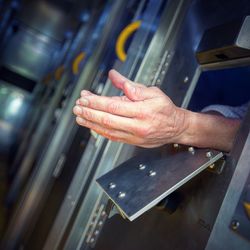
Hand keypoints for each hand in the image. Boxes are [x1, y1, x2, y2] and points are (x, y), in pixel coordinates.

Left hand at [73, 69, 187, 147]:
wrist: (176, 128)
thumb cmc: (165, 109)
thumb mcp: (153, 92)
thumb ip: (132, 86)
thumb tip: (115, 76)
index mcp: (142, 111)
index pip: (113, 105)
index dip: (96, 102)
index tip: (84, 97)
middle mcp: (137, 125)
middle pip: (107, 119)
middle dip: (89, 113)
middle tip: (77, 107)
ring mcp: (134, 136)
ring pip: (107, 130)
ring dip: (91, 123)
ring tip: (79, 117)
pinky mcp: (132, 142)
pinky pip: (113, 137)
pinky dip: (100, 131)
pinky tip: (91, 126)